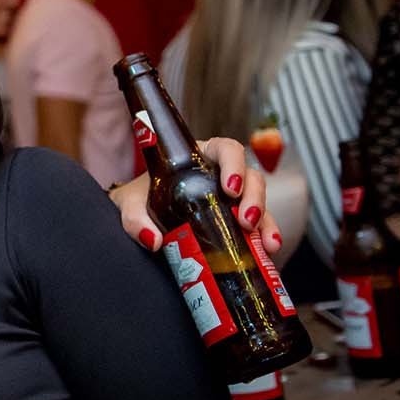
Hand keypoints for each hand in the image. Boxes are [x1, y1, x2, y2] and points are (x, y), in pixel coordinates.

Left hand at [110, 136, 281, 252]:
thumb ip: (134, 219)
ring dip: (265, 220)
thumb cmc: (137, 199)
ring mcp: (232, 198)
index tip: (230, 188)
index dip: (234, 164)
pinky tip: (269, 250)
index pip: (226, 149)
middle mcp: (221, 175)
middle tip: (246, 221)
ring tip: (264, 242)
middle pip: (250, 177)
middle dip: (254, 198)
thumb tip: (153, 240)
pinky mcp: (236, 220)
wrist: (137, 215)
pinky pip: (258, 224)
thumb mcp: (129, 204)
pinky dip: (265, 236)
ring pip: (259, 201)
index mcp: (199, 158)